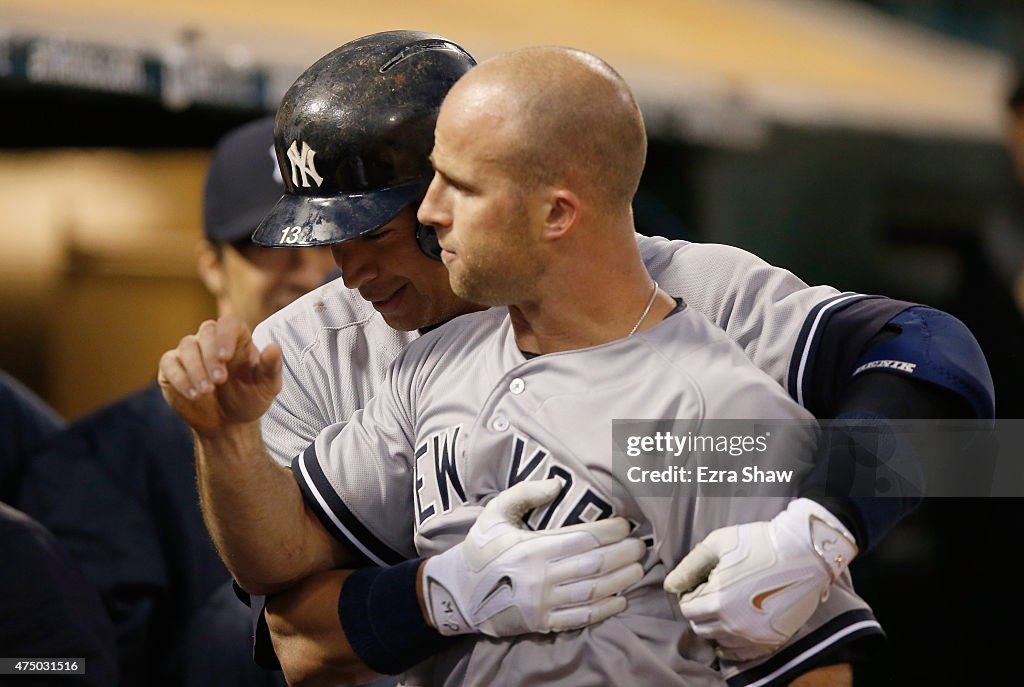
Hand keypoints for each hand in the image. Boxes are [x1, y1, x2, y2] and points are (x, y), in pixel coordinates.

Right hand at [157, 315, 282, 435]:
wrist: (230, 423)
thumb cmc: (250, 398)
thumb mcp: (267, 386)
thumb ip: (271, 367)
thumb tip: (274, 347)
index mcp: (238, 338)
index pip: (229, 323)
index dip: (225, 335)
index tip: (226, 357)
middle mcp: (212, 340)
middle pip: (206, 331)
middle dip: (211, 356)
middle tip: (219, 380)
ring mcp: (191, 352)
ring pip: (187, 346)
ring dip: (195, 369)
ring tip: (206, 391)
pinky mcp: (172, 367)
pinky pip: (169, 363)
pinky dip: (180, 378)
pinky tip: (193, 395)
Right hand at [421, 479, 645, 636]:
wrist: (458, 593)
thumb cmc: (481, 549)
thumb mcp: (495, 513)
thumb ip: (524, 494)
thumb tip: (557, 484)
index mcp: (531, 549)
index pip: (583, 539)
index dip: (609, 531)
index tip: (626, 524)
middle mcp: (540, 577)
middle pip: (594, 565)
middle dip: (623, 554)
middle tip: (641, 546)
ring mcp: (542, 603)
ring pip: (592, 591)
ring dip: (620, 580)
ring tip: (637, 568)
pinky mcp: (542, 622)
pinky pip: (581, 617)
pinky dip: (605, 609)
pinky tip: (621, 599)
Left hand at [663, 498, 857, 661]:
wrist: (805, 552)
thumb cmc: (759, 542)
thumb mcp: (718, 544)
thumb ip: (689, 566)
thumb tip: (670, 586)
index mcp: (718, 599)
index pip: (687, 608)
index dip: (689, 594)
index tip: (699, 583)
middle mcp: (734, 623)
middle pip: (700, 627)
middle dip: (699, 611)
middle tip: (710, 594)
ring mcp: (754, 635)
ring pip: (719, 640)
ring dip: (715, 625)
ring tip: (725, 605)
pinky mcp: (772, 640)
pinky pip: (743, 654)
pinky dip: (732, 647)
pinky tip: (731, 633)